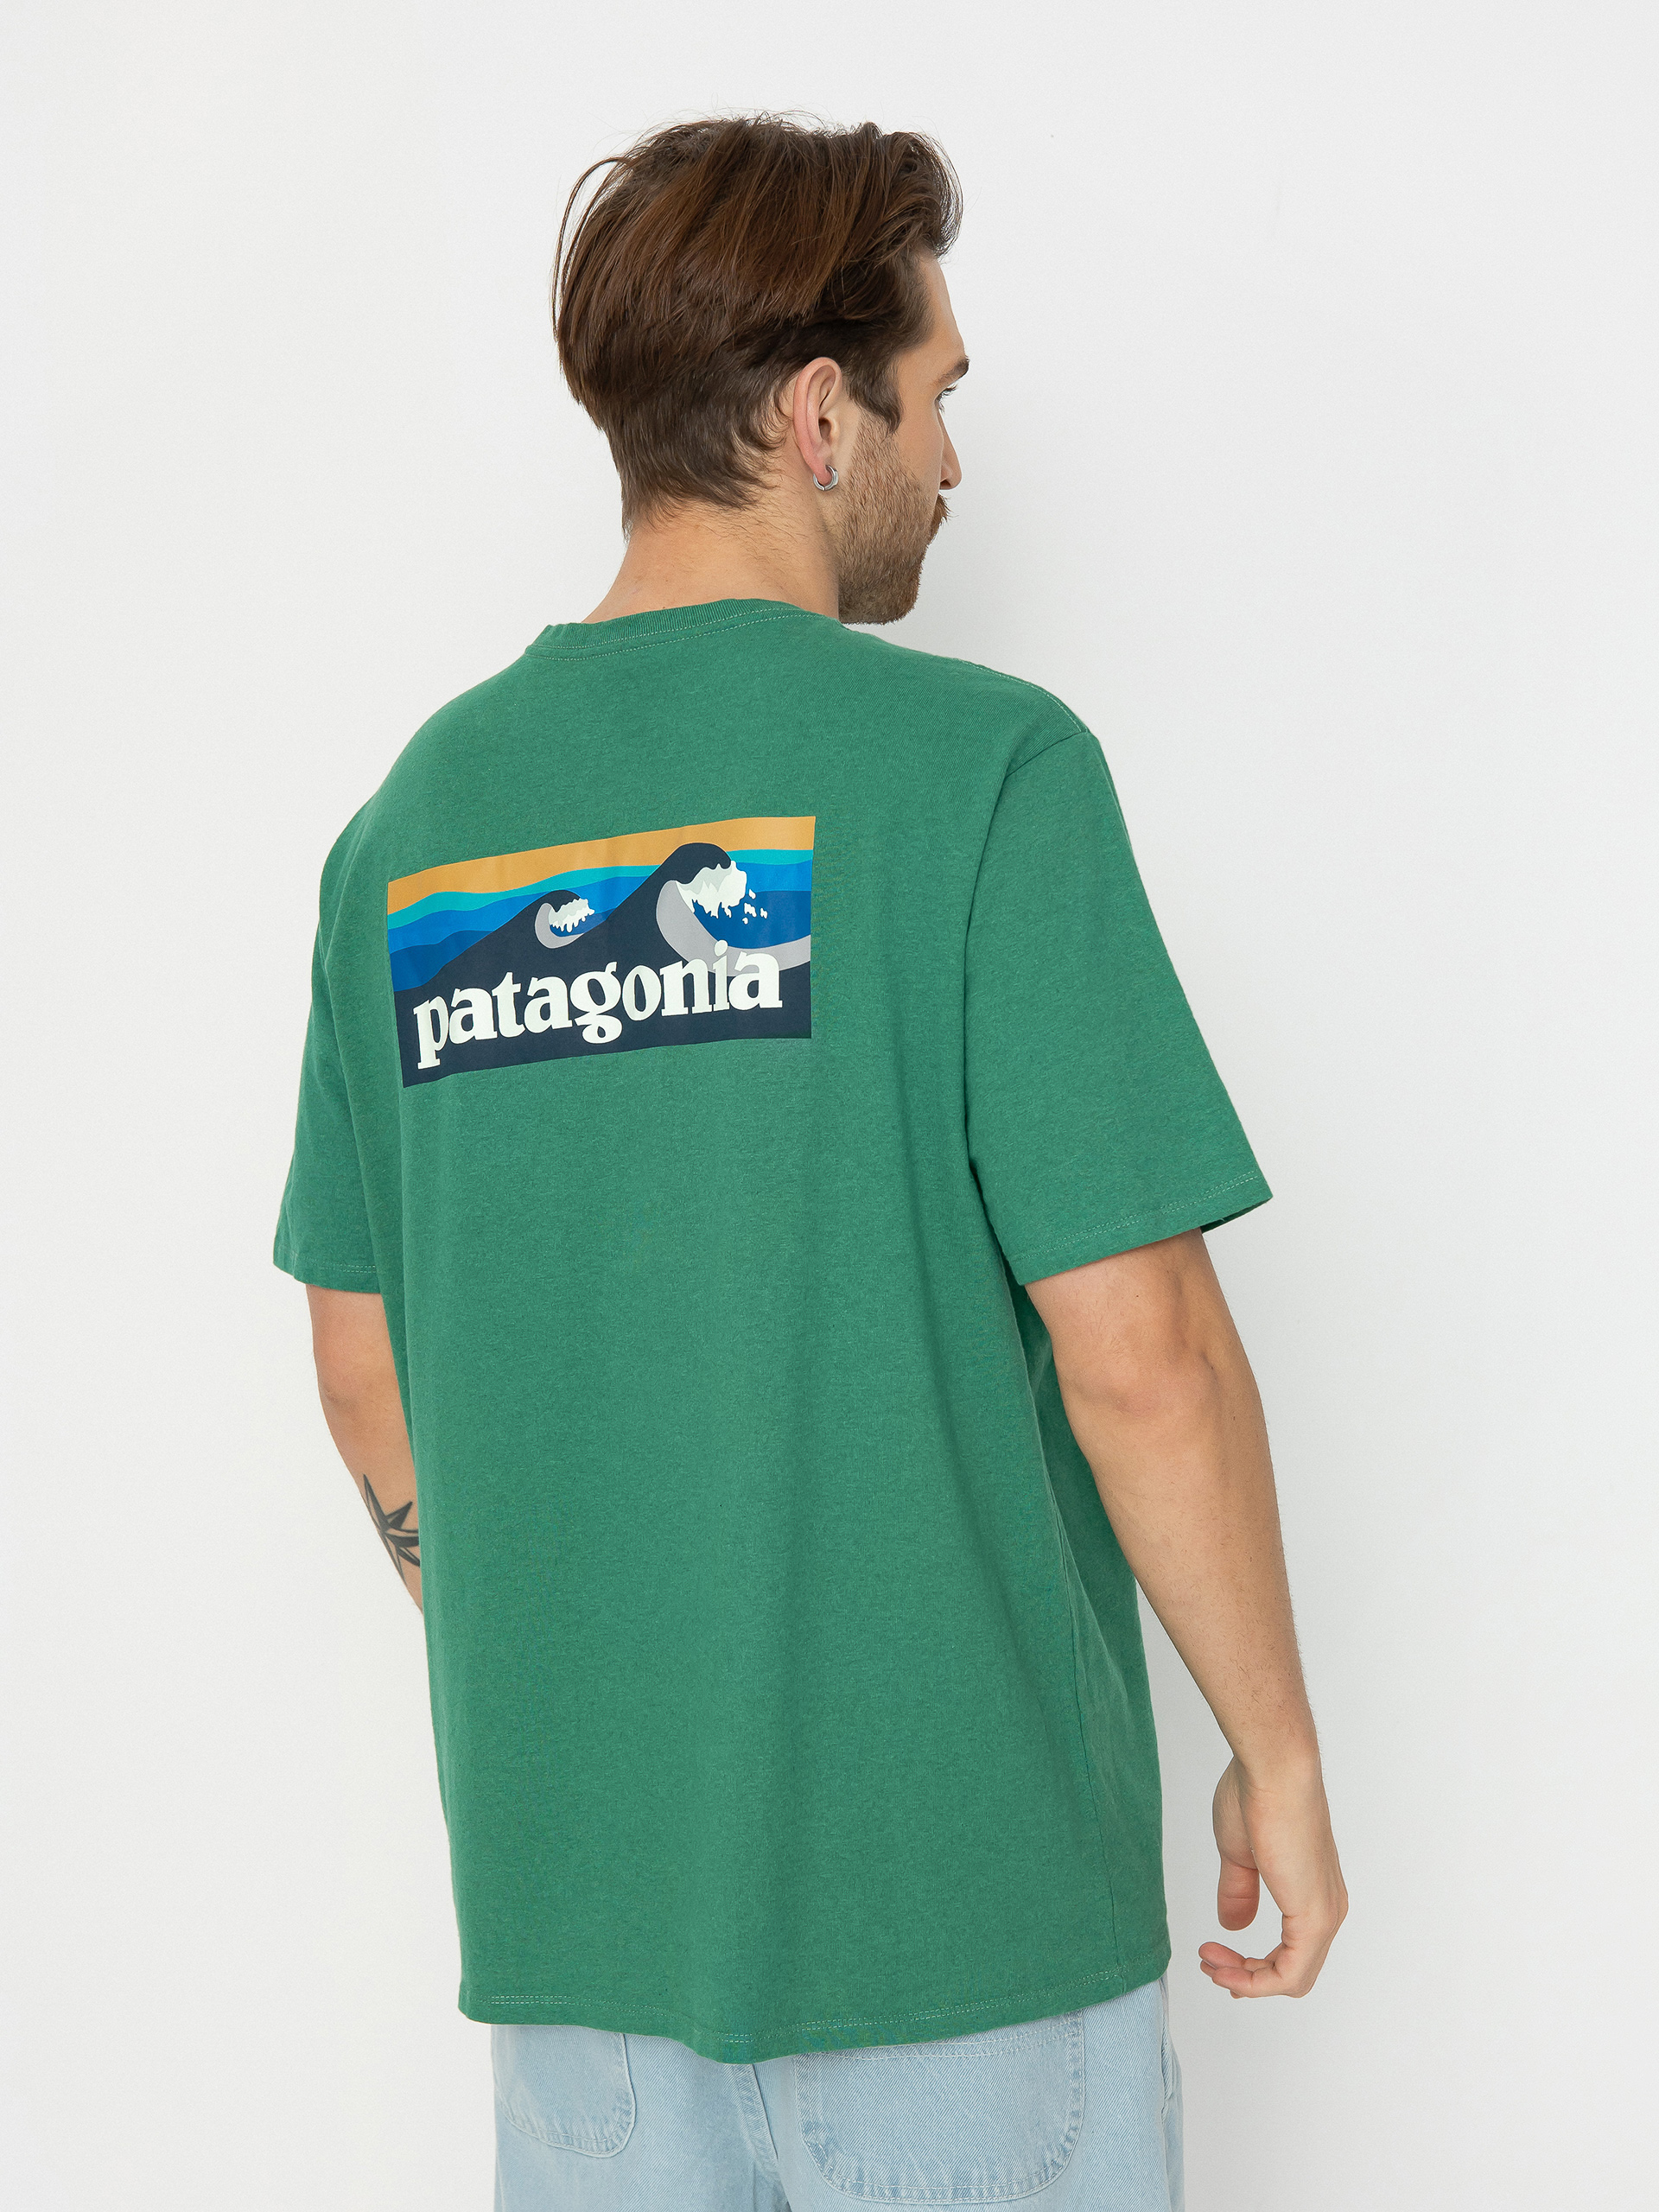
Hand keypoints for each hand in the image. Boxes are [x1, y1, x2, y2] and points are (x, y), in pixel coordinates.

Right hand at [1199, 1755, 1347, 1997]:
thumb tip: (1235, 1925)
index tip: (1216, 1955)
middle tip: (1208, 1963)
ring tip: (1210, 1964)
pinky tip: (1225, 1970)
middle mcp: (1327, 1907)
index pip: (1292, 1950)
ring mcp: (1324, 1914)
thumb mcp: (1240, 1853)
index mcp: (1312, 1891)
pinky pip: (1290, 1974)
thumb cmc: (1256, 1795)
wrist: (1273, 1770)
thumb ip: (1239, 1891)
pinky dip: (1256, 1982)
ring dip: (1246, 1981)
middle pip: (1292, 1970)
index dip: (1254, 1966)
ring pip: (1292, 1977)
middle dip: (1246, 1976)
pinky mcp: (1315, 1918)